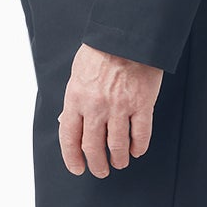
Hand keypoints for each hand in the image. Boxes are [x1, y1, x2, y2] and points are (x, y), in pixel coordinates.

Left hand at [58, 42, 162, 176]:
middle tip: (101, 171)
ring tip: (120, 162)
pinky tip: (137, 150)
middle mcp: (96, 107)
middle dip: (96, 164)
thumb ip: (72, 101)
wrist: (127, 36)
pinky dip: (139, 147)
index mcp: (76, 99)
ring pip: (118, 145)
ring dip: (119, 159)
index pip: (69, 138)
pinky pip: (141, 134)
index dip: (72, 158)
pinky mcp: (142, 104)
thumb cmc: (100, 52)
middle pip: (93, 147)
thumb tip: (64, 122)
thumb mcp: (77, 75)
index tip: (78, 168)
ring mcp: (120, 107)